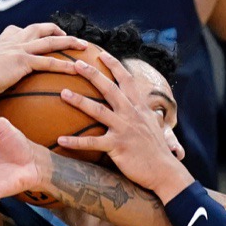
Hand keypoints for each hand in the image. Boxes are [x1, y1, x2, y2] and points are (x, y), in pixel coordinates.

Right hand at [0, 22, 87, 98]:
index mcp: (1, 42)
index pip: (18, 30)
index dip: (31, 31)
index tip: (42, 34)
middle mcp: (11, 41)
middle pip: (39, 29)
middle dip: (56, 30)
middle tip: (69, 37)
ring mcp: (18, 49)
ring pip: (50, 42)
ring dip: (70, 42)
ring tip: (85, 46)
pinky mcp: (22, 62)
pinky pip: (49, 63)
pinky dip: (64, 66)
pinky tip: (77, 70)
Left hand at [55, 52, 192, 201]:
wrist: (165, 171)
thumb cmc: (158, 152)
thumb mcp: (155, 127)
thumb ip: (149, 116)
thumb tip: (150, 110)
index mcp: (140, 108)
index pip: (126, 80)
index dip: (114, 65)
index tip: (100, 54)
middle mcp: (131, 115)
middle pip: (109, 88)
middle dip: (92, 74)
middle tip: (75, 63)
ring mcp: (124, 130)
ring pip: (98, 110)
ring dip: (79, 101)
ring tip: (63, 93)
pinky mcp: (117, 146)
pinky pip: (92, 142)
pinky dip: (75, 142)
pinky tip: (60, 141)